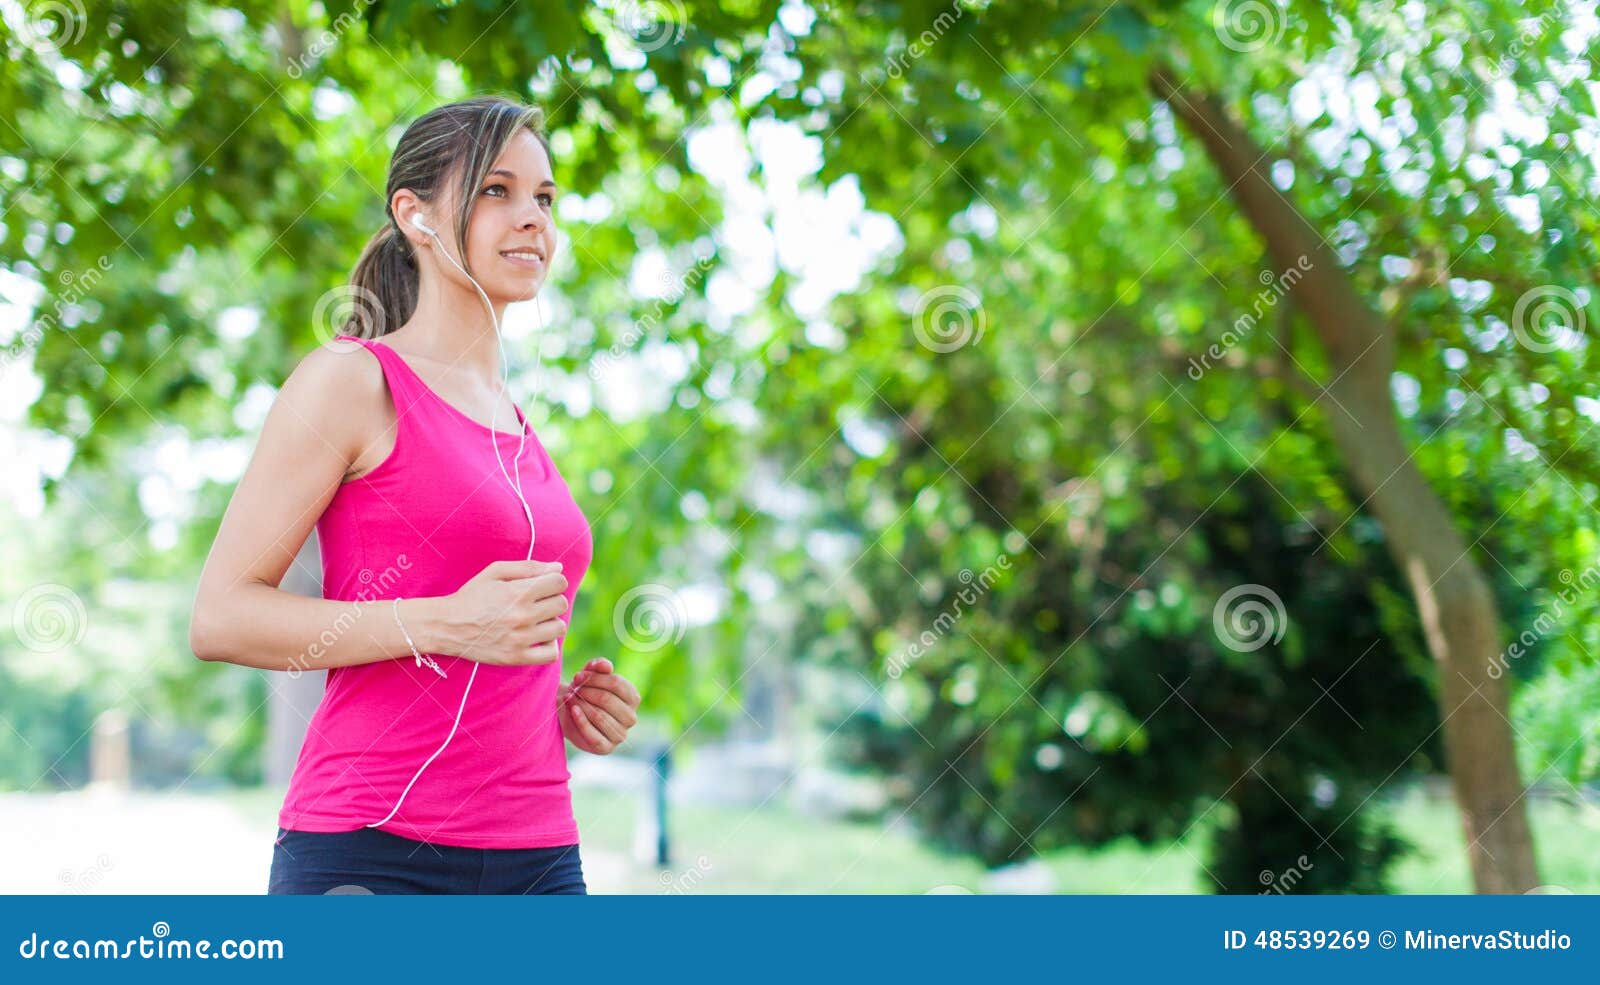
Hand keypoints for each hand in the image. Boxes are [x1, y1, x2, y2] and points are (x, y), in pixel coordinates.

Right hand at [434, 559, 569, 665]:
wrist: (447, 626)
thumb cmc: (472, 596)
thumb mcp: (494, 572)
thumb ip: (528, 567)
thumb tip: (558, 567)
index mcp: (518, 592)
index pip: (559, 582)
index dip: (552, 580)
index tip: (541, 585)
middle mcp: (523, 616)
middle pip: (560, 603)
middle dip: (550, 599)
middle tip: (534, 603)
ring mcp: (521, 639)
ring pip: (559, 627)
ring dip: (550, 622)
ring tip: (534, 620)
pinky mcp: (517, 657)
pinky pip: (551, 653)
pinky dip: (548, 645)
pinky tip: (536, 638)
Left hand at [558, 658, 640, 753]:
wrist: (570, 714)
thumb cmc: (585, 691)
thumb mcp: (591, 675)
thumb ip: (599, 666)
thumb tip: (604, 665)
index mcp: (633, 698)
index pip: (616, 683)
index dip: (595, 678)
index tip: (578, 676)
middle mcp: (631, 717)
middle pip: (607, 699)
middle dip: (585, 691)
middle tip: (572, 688)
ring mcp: (621, 734)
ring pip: (599, 716)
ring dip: (580, 704)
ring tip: (569, 698)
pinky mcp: (606, 748)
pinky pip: (594, 735)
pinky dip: (581, 721)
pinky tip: (573, 710)